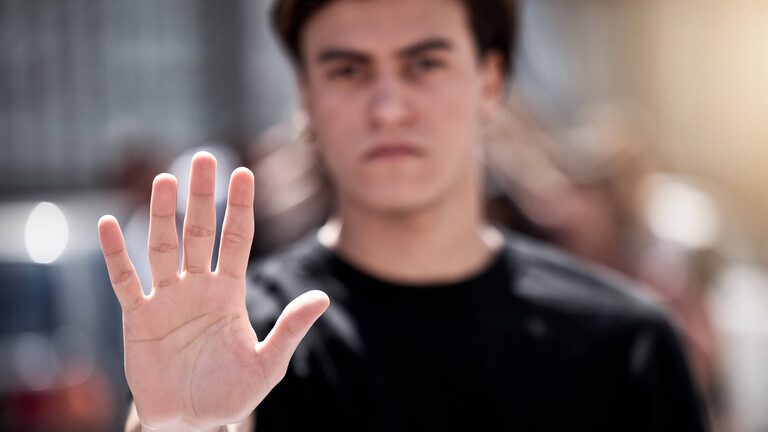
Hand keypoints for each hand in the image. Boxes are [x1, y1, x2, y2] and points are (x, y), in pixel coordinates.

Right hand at [98, 152, 328, 430]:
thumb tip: (323, 297)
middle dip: (202, 197)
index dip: (240, 207)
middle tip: (203, 158)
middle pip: (200, 232)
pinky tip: (110, 225)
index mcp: (230, 292)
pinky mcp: (138, 318)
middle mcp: (198, 287)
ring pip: (163, 247)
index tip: (244, 173)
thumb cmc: (231, 393)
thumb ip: (290, 329)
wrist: (190, 422)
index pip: (236, 239)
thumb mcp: (268, 364)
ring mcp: (167, 299)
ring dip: (162, 215)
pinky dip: (118, 255)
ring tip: (163, 180)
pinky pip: (126, 281)